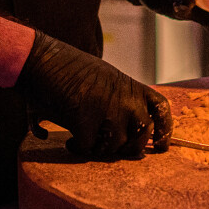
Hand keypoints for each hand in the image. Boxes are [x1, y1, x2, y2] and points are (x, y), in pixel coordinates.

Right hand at [16, 32, 170, 158]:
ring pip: (114, 147)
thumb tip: (127, 133)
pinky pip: (88, 148)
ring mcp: (108, 111)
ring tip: (83, 139)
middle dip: (126, 147)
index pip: (161, 109)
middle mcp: (126, 100)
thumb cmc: (70, 69)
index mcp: (132, 86)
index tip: (161, 145)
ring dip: (98, 148)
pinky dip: (78, 148)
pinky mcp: (86, 122)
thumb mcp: (106, 78)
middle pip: (141, 137)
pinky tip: (69, 141)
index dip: (165, 130)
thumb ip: (120, 100)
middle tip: (107, 146)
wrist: (44, 61)